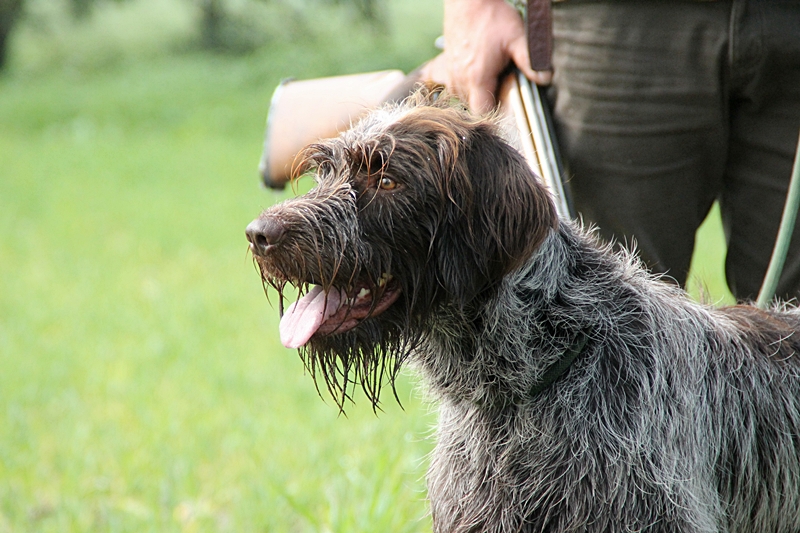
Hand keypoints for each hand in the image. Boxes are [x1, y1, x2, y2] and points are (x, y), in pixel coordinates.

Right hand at [424, 0, 551, 113]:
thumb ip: (530, 61)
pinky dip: (466, 84)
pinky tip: (476, 71)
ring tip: (490, 75)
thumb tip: (545, 78)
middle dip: (489, 101)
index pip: (483, 112)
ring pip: (463, 97)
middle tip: (502, 85)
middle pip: (474, 107)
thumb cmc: (491, 17)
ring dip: (477, 92)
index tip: (506, 104)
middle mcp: (460, 80)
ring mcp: (451, 74)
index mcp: (477, 78)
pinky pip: (455, 86)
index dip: (496, 113)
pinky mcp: (446, 66)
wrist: (467, 0)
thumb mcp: (516, 38)